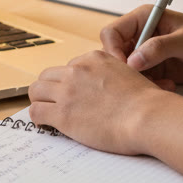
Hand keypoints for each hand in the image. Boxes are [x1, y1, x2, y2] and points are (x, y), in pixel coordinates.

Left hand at [27, 50, 167, 154]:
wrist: (147, 116)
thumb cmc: (146, 102)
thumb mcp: (128, 74)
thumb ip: (111, 75)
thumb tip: (108, 87)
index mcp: (93, 59)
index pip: (69, 67)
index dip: (69, 82)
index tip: (74, 94)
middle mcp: (77, 70)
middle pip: (47, 76)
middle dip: (50, 89)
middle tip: (55, 103)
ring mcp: (67, 91)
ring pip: (36, 90)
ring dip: (40, 101)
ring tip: (47, 112)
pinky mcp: (62, 113)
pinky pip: (36, 111)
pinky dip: (38, 118)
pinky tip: (46, 124)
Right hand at [100, 6, 182, 85]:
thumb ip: (160, 48)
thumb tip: (133, 61)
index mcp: (146, 18)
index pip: (113, 33)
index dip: (113, 51)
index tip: (124, 68)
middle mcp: (144, 35)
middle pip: (116, 54)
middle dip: (126, 70)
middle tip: (143, 81)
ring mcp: (150, 54)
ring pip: (128, 72)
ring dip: (140, 81)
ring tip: (163, 84)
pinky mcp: (158, 70)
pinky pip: (142, 82)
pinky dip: (151, 88)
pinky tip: (170, 86)